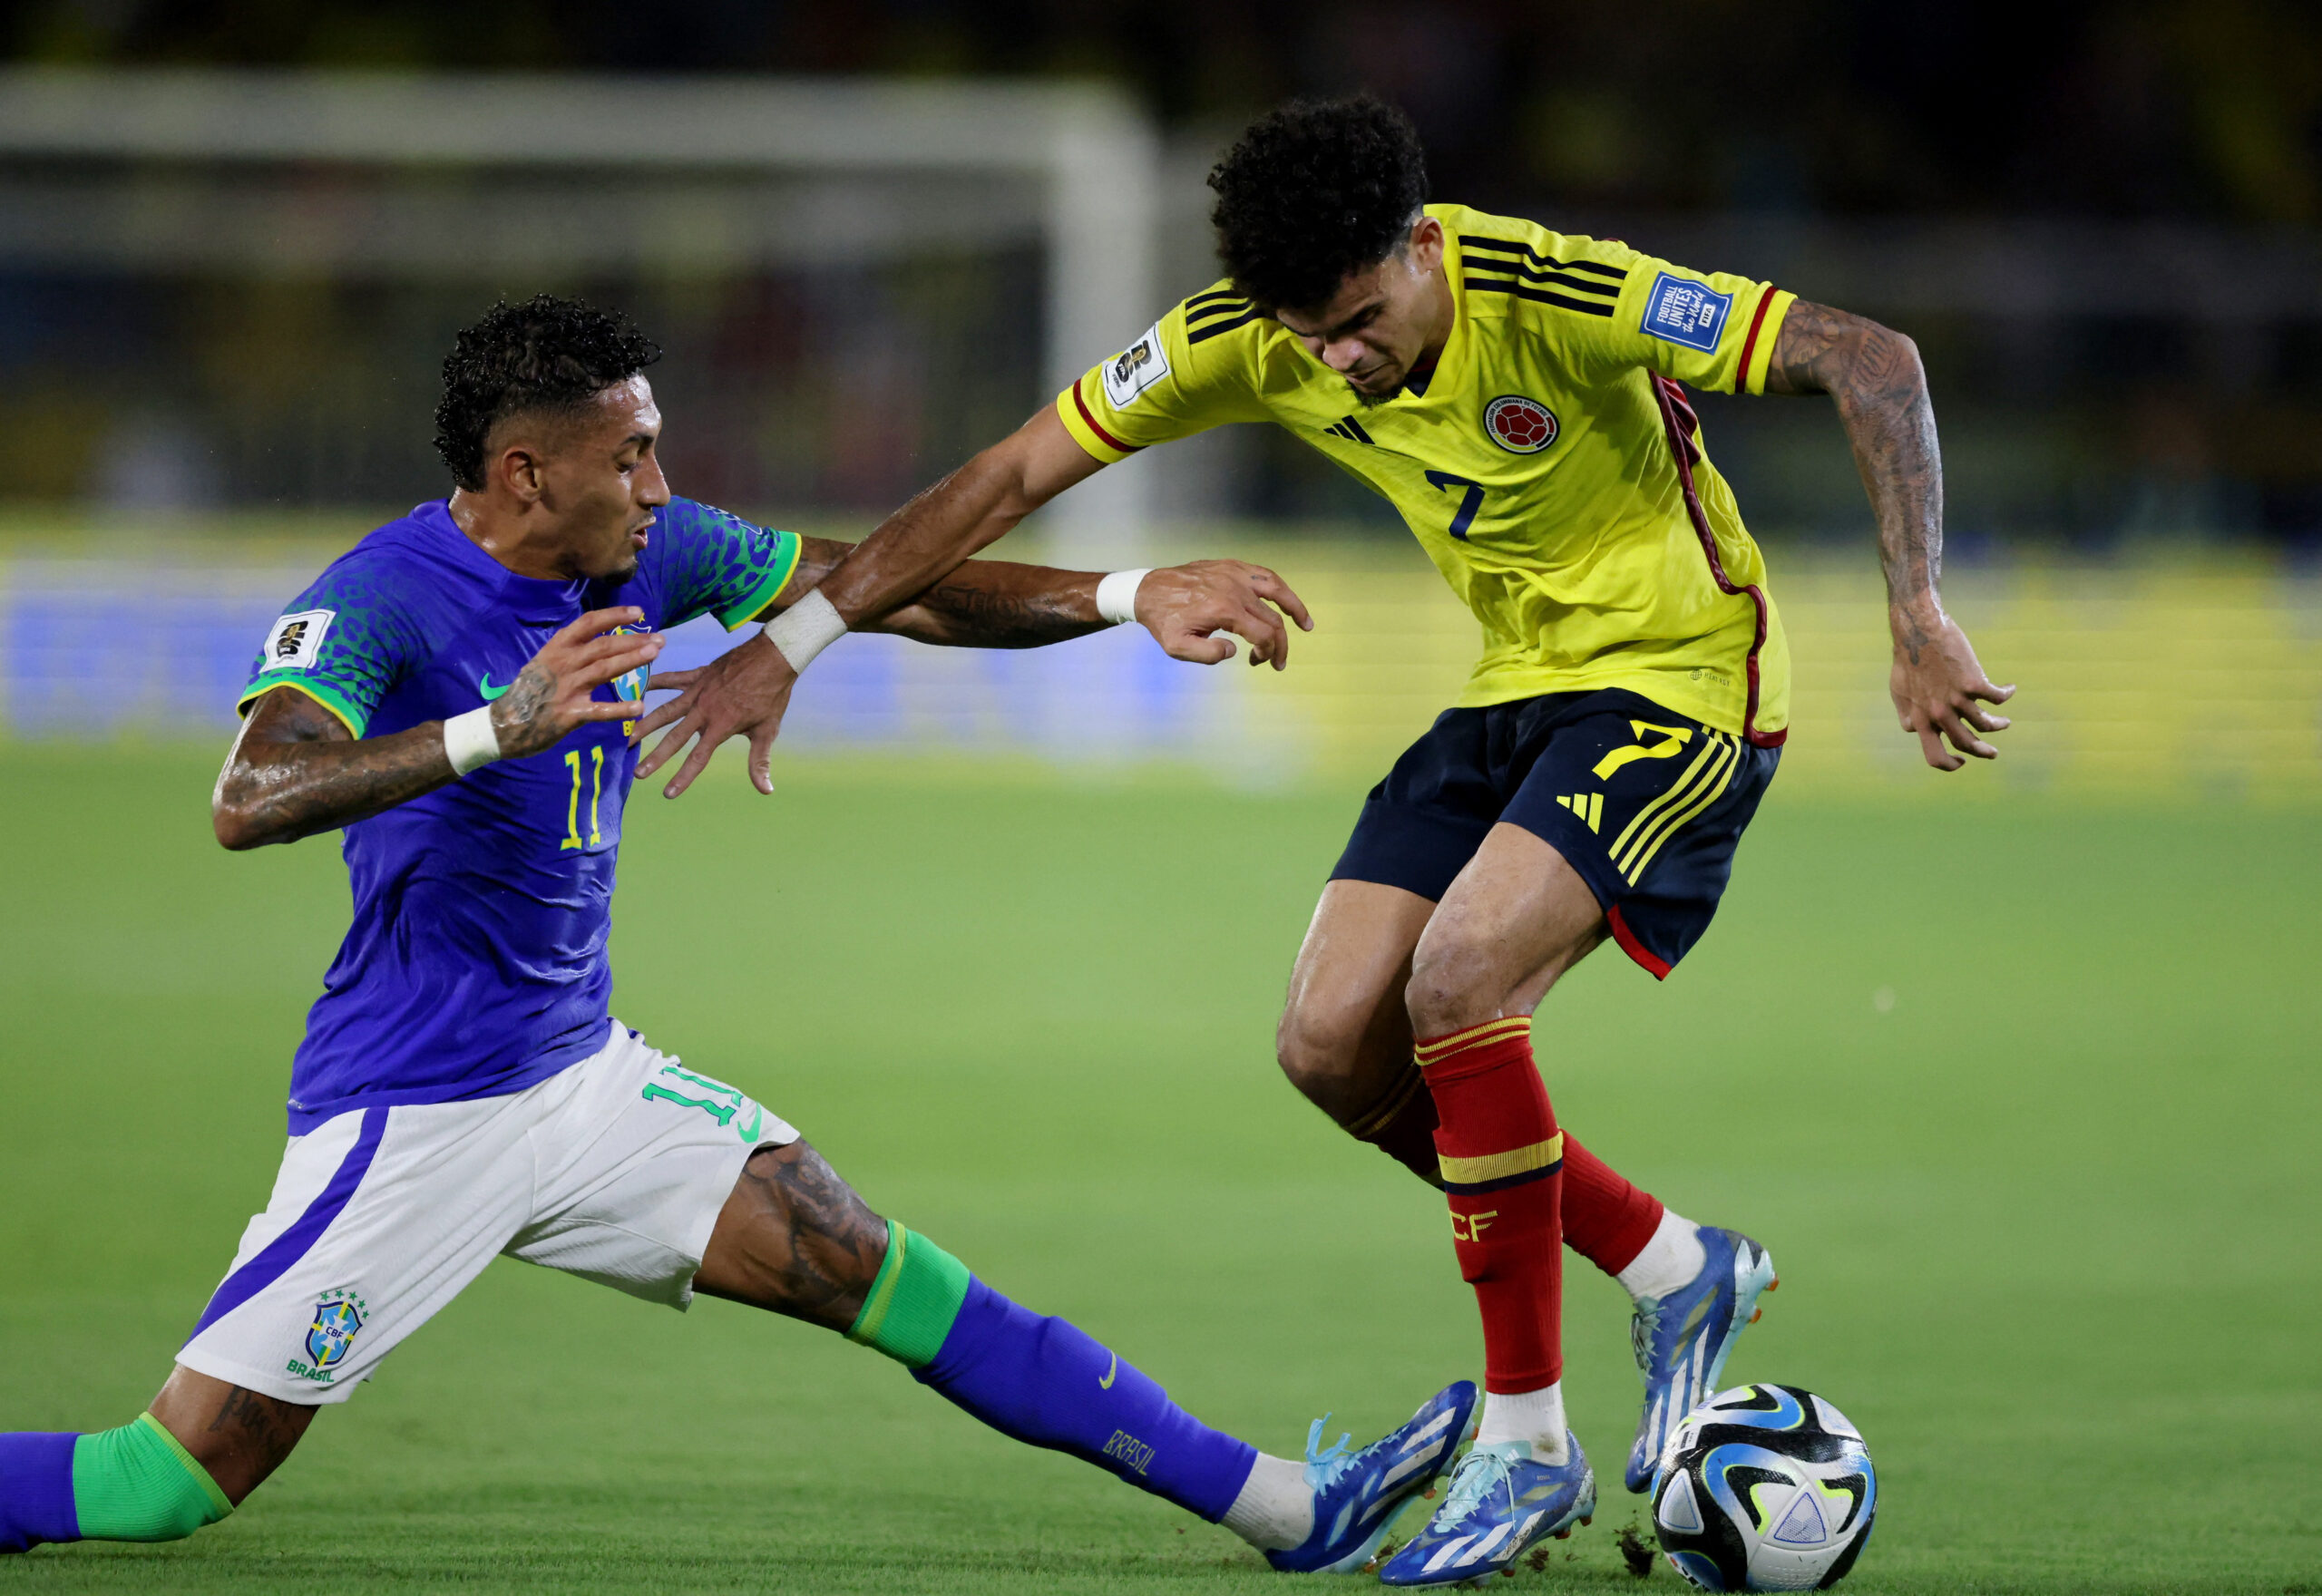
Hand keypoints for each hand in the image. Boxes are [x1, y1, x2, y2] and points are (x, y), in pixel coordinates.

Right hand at [491, 608, 663, 759]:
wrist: (502, 724)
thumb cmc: (528, 692)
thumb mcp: (544, 663)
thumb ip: (570, 653)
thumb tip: (601, 641)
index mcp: (557, 648)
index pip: (589, 623)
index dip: (614, 615)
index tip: (638, 613)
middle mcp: (563, 664)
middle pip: (603, 646)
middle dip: (633, 640)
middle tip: (660, 639)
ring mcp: (566, 688)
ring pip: (604, 669)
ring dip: (632, 660)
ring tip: (654, 654)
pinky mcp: (569, 714)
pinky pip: (600, 710)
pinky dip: (620, 709)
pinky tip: (640, 707)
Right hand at [628, 632, 796, 797]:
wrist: (773, 656)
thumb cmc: (772, 695)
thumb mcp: (767, 730)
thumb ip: (759, 761)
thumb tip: (766, 790)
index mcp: (721, 726)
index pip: (698, 758)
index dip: (683, 777)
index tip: (668, 794)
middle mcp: (704, 710)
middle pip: (674, 738)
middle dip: (656, 757)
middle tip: (638, 772)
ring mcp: (698, 691)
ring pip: (665, 710)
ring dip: (645, 724)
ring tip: (628, 736)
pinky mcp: (698, 675)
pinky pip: (671, 679)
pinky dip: (655, 683)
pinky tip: (638, 688)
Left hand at [1136, 559, 1313, 668]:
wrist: (1147, 590)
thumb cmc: (1164, 621)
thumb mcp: (1178, 648)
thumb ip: (1208, 655)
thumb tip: (1236, 650)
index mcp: (1224, 610)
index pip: (1262, 634)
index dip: (1268, 652)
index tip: (1260, 663)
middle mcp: (1234, 589)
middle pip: (1272, 618)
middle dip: (1279, 643)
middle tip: (1277, 661)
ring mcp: (1234, 574)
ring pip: (1276, 589)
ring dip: (1295, 607)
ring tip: (1306, 623)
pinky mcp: (1230, 565)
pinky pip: (1262, 574)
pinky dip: (1279, 587)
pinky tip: (1285, 599)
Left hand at [1889, 609, 2013, 770]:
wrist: (1919, 632)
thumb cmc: (1908, 660)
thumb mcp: (1899, 692)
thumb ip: (1908, 714)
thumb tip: (1914, 729)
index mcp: (1921, 720)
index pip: (1934, 755)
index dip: (1949, 764)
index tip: (1961, 760)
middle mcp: (1939, 714)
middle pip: (1966, 744)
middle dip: (1982, 752)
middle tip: (1992, 753)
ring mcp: (1957, 700)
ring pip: (1986, 725)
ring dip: (1998, 725)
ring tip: (2004, 722)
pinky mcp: (1973, 683)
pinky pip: (1997, 698)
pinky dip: (2006, 694)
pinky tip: (2009, 689)